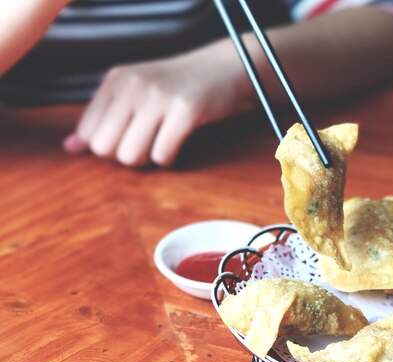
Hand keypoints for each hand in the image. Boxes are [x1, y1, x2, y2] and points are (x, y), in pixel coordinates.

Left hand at [63, 41, 252, 166]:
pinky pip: (162, 155)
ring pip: (130, 156)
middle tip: (144, 145)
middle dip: (123, 156)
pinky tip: (176, 144)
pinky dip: (168, 159)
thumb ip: (101, 118)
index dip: (106, 146)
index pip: (88, 133)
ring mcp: (159, 98)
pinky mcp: (185, 112)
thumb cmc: (175, 86)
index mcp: (116, 80)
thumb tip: (69, 148)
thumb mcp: (134, 92)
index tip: (127, 138)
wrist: (222, 69)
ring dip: (146, 159)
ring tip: (159, 144)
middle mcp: (133, 86)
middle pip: (105, 148)